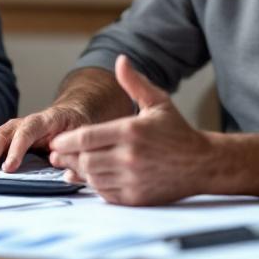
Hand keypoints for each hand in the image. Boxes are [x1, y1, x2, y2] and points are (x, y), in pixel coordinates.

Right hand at [0, 104, 91, 172]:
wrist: (71, 114)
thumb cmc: (76, 129)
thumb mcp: (81, 138)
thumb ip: (73, 151)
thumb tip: (62, 166)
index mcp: (47, 120)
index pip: (27, 131)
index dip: (16, 149)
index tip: (9, 167)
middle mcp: (25, 121)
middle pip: (4, 133)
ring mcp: (14, 127)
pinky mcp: (7, 135)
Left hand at [48, 55, 215, 205]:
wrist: (202, 164)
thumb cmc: (177, 132)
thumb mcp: (158, 102)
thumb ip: (135, 83)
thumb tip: (120, 60)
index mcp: (131, 131)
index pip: (85, 138)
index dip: (65, 142)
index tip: (56, 141)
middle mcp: (130, 157)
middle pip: (84, 160)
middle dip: (66, 158)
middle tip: (56, 156)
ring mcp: (133, 179)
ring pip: (92, 178)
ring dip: (78, 172)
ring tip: (72, 165)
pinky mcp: (136, 197)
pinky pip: (104, 193)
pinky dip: (94, 186)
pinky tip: (90, 178)